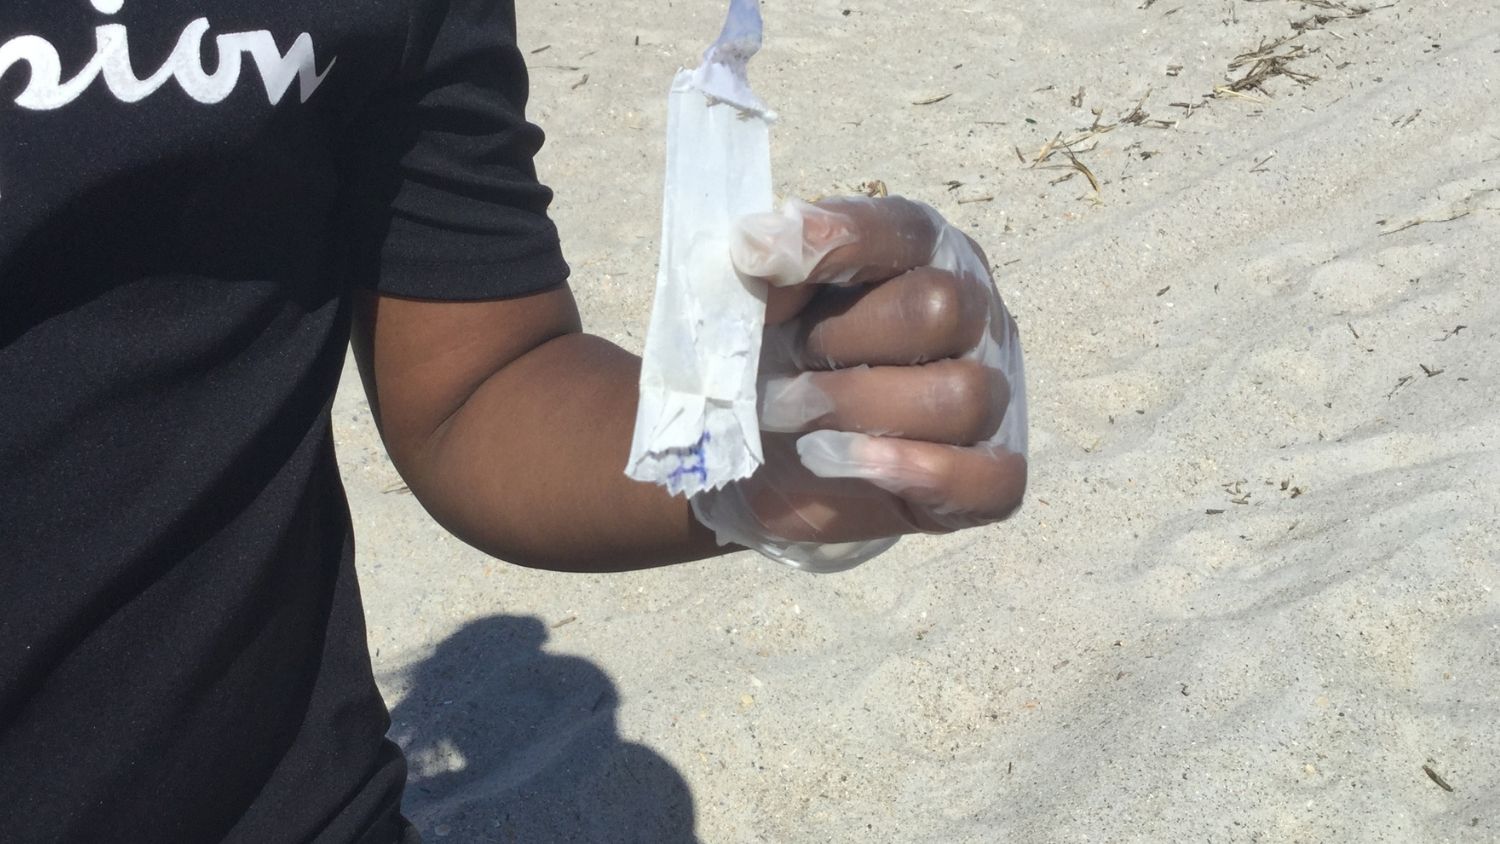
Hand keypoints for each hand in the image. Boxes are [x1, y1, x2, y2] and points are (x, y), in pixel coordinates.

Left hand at [690, 196, 1027, 571]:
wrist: (754, 463)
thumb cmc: (765, 365)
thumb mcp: (749, 307)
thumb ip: (767, 270)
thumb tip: (761, 246)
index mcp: (920, 255)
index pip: (904, 229)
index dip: (835, 241)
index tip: (753, 258)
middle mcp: (971, 316)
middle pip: (942, 307)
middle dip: (841, 341)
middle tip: (779, 369)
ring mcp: (991, 397)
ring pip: (963, 396)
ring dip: (861, 413)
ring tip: (797, 427)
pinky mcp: (987, 477)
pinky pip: (994, 478)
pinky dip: (920, 473)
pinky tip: (846, 464)